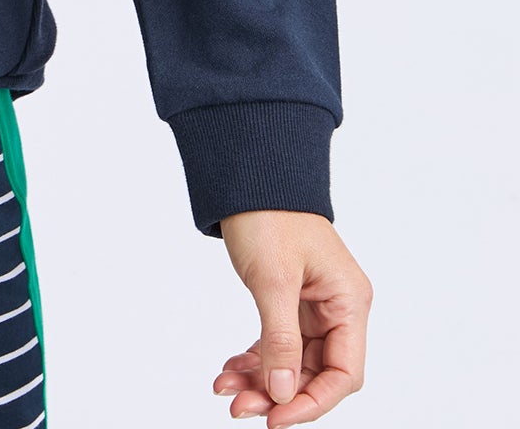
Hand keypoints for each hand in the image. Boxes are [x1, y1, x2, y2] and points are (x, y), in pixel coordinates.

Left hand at [214, 211, 371, 423]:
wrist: (248, 171)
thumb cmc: (268, 213)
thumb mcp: (273, 279)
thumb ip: (281, 339)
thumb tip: (281, 394)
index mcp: (349, 302)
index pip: (343, 373)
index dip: (311, 402)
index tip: (275, 419)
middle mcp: (338, 307)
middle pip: (315, 372)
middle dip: (277, 393)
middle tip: (237, 409)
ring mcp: (314, 305)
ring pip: (292, 361)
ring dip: (261, 379)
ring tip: (225, 390)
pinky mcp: (290, 300)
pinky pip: (278, 343)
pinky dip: (255, 358)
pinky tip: (230, 371)